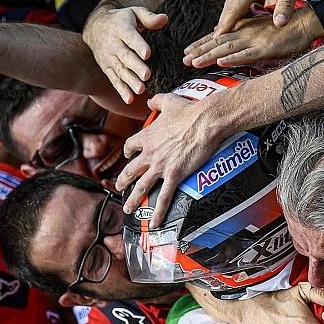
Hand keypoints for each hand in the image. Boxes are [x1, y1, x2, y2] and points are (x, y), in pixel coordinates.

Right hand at [82, 5, 168, 102]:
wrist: (95, 27)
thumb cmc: (122, 20)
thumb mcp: (134, 13)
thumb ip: (149, 18)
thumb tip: (165, 19)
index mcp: (121, 29)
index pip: (129, 37)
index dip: (138, 45)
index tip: (147, 53)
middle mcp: (113, 44)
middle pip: (125, 56)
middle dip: (135, 66)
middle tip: (147, 75)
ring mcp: (109, 58)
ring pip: (120, 70)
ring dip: (130, 81)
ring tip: (141, 89)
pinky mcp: (107, 69)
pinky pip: (114, 80)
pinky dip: (121, 90)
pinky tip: (129, 99)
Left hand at [115, 93, 227, 226]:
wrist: (204, 122)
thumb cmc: (189, 111)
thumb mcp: (169, 101)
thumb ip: (157, 101)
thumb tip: (150, 100)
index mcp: (147, 136)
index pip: (130, 146)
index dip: (128, 152)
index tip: (129, 156)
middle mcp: (150, 153)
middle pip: (130, 170)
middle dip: (123, 180)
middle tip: (119, 187)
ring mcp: (161, 166)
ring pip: (141, 186)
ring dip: (132, 199)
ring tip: (128, 208)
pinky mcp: (175, 175)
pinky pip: (164, 197)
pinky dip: (158, 212)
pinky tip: (155, 222)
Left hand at [184, 12, 314, 68]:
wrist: (304, 23)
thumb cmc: (285, 28)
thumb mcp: (261, 30)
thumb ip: (245, 35)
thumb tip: (231, 38)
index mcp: (243, 28)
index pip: (218, 36)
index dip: (202, 43)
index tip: (187, 50)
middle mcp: (245, 33)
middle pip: (217, 42)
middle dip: (199, 51)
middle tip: (184, 59)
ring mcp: (254, 40)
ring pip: (227, 48)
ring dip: (209, 55)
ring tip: (194, 62)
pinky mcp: (266, 49)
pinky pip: (246, 55)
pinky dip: (233, 58)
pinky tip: (221, 62)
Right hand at [215, 0, 309, 33]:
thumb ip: (285, 3)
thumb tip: (279, 24)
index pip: (235, 8)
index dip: (226, 24)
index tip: (217, 38)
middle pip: (229, 4)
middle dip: (222, 22)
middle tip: (214, 38)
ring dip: (227, 13)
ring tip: (223, 29)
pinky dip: (234, 4)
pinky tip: (237, 11)